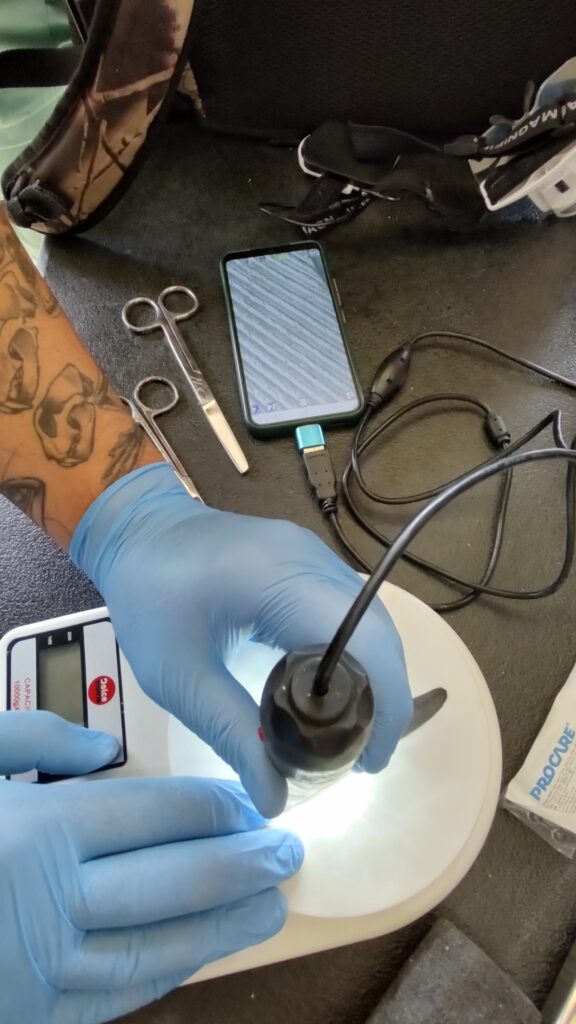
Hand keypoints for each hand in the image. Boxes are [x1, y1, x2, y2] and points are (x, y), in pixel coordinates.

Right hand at [0, 711, 302, 1023]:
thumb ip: (35, 740)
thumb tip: (101, 749)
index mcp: (44, 829)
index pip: (159, 813)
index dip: (218, 808)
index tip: (252, 803)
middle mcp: (53, 900)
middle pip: (175, 881)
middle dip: (243, 866)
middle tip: (288, 854)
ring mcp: (45, 967)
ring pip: (158, 946)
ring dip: (224, 928)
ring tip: (272, 908)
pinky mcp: (36, 1013)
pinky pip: (118, 993)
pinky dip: (168, 971)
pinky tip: (203, 951)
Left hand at [71, 464, 411, 815]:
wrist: (138, 530)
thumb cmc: (150, 597)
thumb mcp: (179, 675)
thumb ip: (231, 735)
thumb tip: (274, 800)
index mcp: (280, 579)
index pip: (364, 640)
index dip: (384, 702)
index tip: (371, 760)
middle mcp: (312, 560)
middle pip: (378, 632)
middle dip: (383, 697)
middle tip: (361, 755)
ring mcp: (316, 555)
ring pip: (371, 621)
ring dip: (372, 676)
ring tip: (349, 732)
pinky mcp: (310, 560)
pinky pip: (351, 610)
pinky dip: (354, 653)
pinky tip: (331, 691)